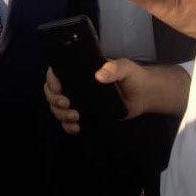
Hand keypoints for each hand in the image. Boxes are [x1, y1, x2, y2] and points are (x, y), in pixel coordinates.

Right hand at [44, 61, 190, 133]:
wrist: (143, 95)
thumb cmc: (133, 76)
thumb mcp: (125, 68)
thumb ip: (114, 68)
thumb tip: (99, 74)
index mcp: (82, 70)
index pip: (58, 72)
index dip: (52, 79)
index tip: (57, 87)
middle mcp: (77, 85)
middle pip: (53, 92)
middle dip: (55, 100)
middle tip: (66, 103)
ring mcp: (80, 101)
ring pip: (58, 108)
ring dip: (61, 114)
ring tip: (75, 117)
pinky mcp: (86, 115)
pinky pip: (69, 123)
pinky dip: (68, 127)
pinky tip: (76, 127)